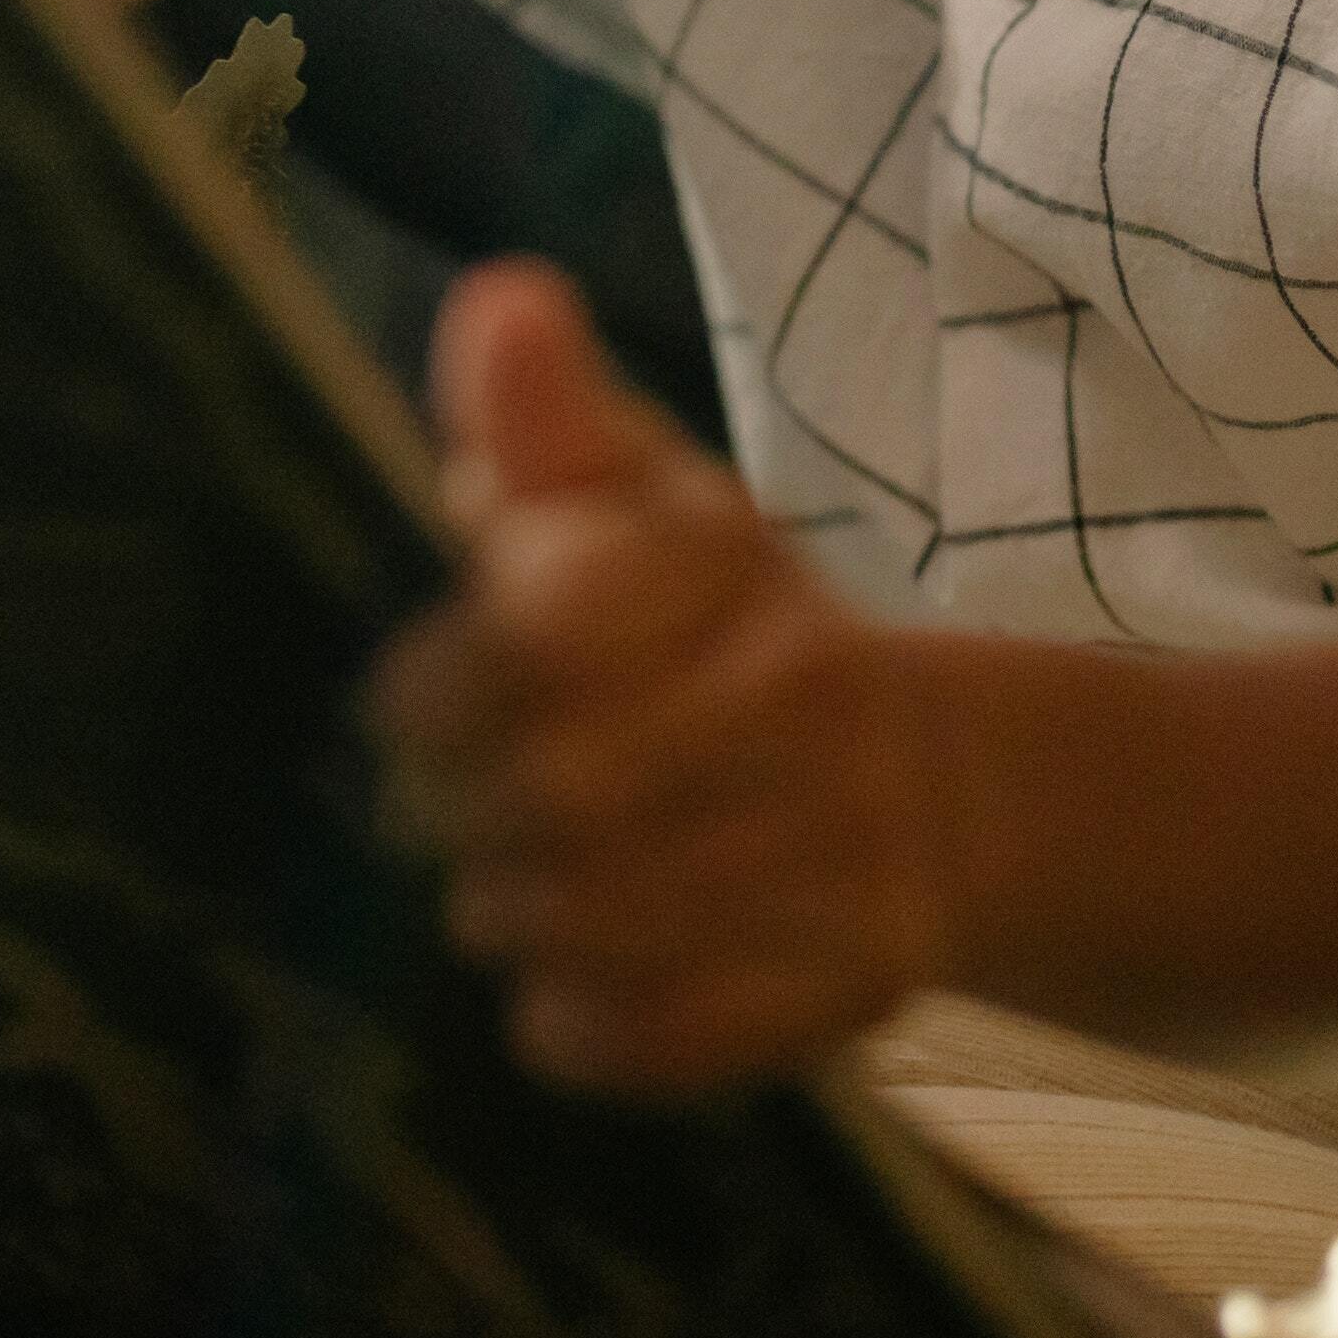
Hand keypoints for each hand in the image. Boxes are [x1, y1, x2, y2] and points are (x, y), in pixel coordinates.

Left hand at [368, 262, 952, 1096]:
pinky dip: (582, 1021)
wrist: (922, 784)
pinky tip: (570, 979)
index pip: (537, 630)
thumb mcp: (628, 496)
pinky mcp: (852, 986)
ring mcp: (841, 847)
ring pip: (593, 919)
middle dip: (461, 812)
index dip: (436, 688)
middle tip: (451, 811)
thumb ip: (542, 418)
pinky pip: (662, 1037)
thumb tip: (503, 300)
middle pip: (553, 792)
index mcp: (729, 554)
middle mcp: (800, 691)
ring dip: (513, 915)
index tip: (415, 707)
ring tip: (512, 885)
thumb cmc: (708, 624)